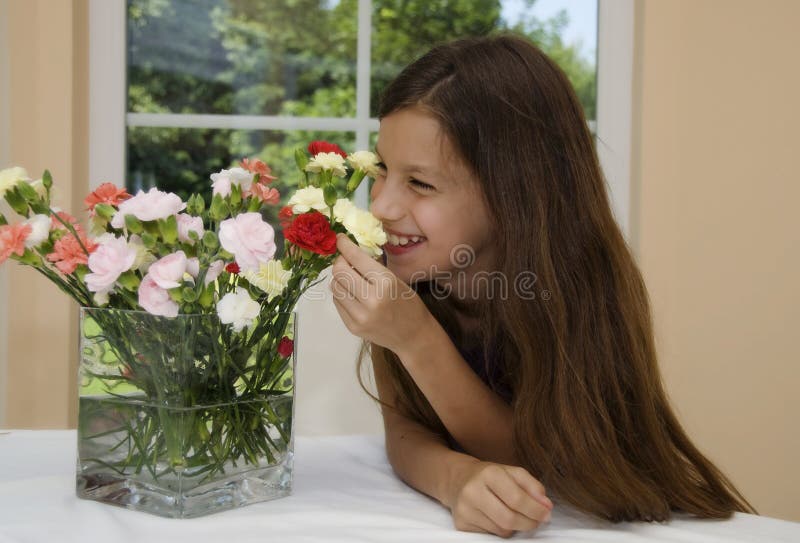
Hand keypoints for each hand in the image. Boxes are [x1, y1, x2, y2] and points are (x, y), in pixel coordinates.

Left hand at [330, 234, 432, 356]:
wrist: (414, 335)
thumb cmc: (408, 304)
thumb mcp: (395, 279)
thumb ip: (372, 267)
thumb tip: (350, 251)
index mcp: (385, 282)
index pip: (355, 258)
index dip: (344, 246)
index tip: (340, 239)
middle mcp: (371, 299)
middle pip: (339, 272)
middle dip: (340, 262)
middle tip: (345, 260)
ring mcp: (360, 315)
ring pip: (334, 287)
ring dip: (339, 279)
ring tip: (350, 279)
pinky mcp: (353, 327)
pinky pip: (337, 303)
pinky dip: (341, 294)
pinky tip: (353, 294)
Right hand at [446, 460, 552, 537]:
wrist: (458, 480)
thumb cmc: (490, 476)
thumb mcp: (511, 472)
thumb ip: (532, 486)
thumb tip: (546, 506)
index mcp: (488, 474)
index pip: (517, 498)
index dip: (536, 509)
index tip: (546, 513)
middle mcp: (473, 491)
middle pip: (509, 519)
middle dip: (529, 523)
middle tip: (538, 520)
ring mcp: (465, 509)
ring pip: (502, 530)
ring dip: (516, 526)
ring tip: (515, 514)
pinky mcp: (461, 524)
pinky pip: (492, 535)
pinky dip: (502, 530)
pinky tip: (498, 518)